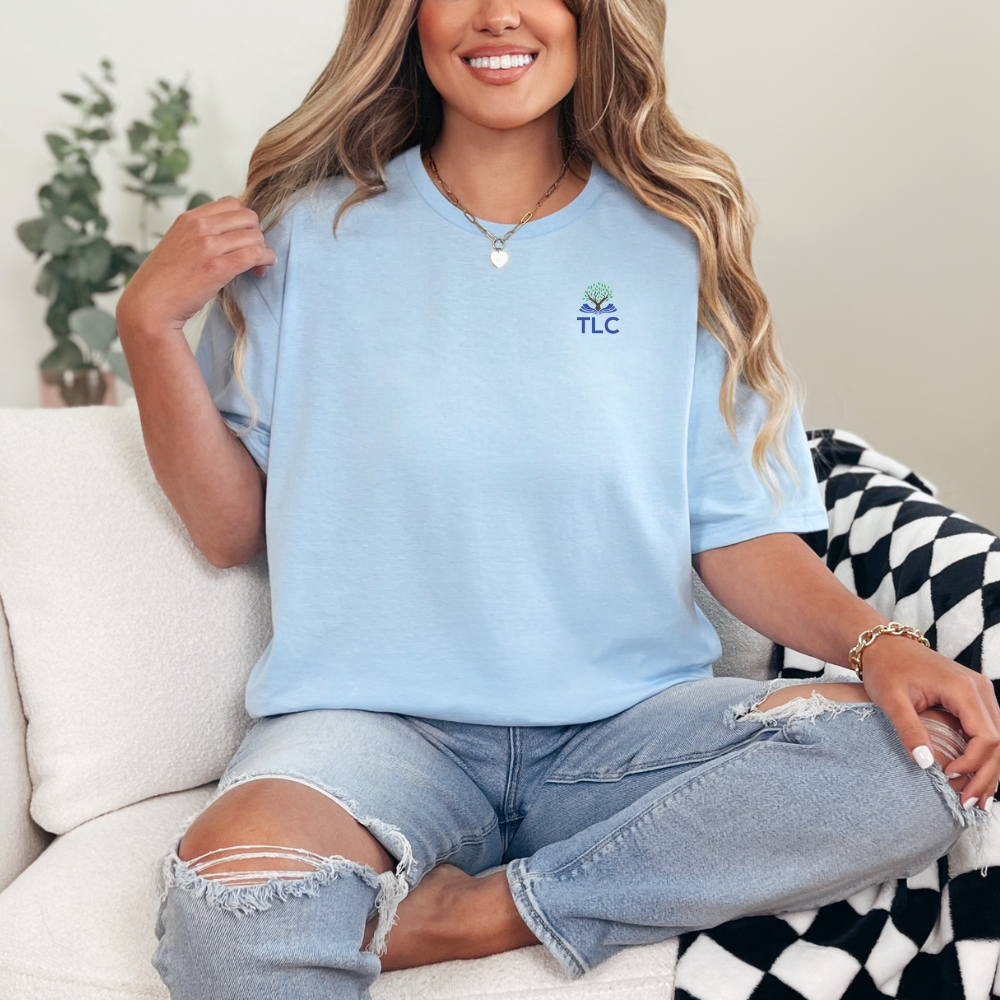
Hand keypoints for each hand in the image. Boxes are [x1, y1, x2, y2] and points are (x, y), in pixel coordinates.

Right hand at [116, 196, 275, 336]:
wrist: (149, 305)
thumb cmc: (164, 281)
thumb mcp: (178, 244)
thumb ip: (199, 235)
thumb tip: (230, 237)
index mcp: (189, 218)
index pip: (232, 204)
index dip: (244, 220)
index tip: (244, 238)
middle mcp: (199, 227)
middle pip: (248, 217)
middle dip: (257, 234)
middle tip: (255, 253)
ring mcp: (208, 246)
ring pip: (255, 236)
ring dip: (263, 250)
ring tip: (258, 266)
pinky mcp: (218, 268)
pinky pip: (255, 254)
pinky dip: (266, 259)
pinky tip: (264, 268)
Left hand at [861, 635, 999, 809]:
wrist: (884, 644)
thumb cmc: (886, 668)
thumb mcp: (891, 700)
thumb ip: (909, 731)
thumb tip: (926, 764)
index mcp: (963, 688)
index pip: (986, 736)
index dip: (973, 764)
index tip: (951, 779)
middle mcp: (980, 689)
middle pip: (999, 741)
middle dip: (986, 775)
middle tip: (969, 803)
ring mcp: (980, 692)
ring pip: (998, 738)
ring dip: (989, 769)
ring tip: (975, 799)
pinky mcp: (974, 698)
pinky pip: (988, 731)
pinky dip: (984, 756)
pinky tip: (975, 778)